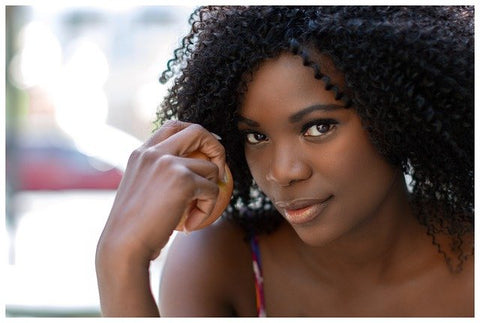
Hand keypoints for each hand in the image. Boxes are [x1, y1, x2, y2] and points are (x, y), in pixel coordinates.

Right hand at [97, 120, 226, 262]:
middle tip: (219, 173)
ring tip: (194, 213)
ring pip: (211, 168)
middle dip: (216, 148)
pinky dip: (207, 209)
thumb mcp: (142, 190)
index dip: (195, 136)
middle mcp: (154, 152)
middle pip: (198, 131)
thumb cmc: (132, 227)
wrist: (123, 247)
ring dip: (211, 192)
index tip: (205, 154)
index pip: (173, 126)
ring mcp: (168, 163)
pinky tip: (190, 224)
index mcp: (141, 152)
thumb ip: (160, 174)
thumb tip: (194, 170)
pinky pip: (213, 190)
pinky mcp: (183, 180)